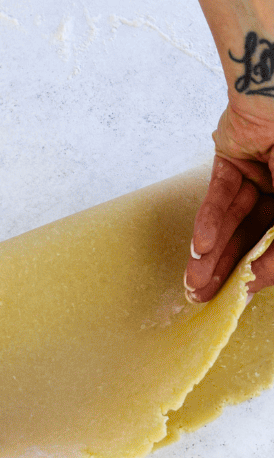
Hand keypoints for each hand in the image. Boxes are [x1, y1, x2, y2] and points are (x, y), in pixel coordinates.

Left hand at [185, 102, 273, 302]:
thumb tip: (262, 272)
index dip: (262, 267)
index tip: (243, 292)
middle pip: (252, 235)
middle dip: (227, 268)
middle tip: (203, 297)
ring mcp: (258, 173)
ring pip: (233, 221)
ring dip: (212, 252)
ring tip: (194, 281)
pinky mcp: (233, 161)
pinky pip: (221, 196)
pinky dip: (209, 220)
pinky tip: (200, 246)